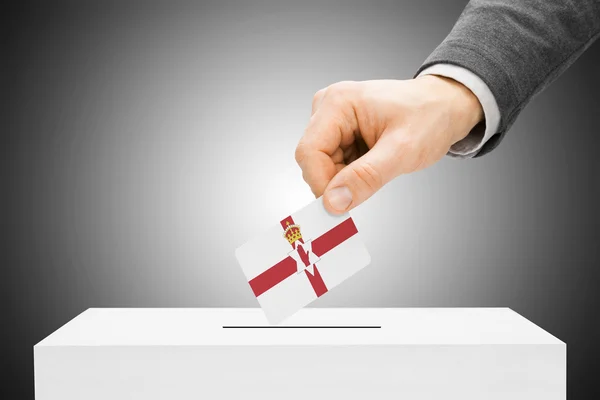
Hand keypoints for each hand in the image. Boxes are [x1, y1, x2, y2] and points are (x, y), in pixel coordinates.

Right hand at [295, 76, 483, 213]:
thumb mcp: (402, 151)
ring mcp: (332, 119)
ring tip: (378, 167)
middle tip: (370, 185)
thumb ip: (366, 177)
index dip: (321, 183)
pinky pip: (332, 164)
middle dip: (337, 181)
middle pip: (313, 160)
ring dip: (345, 178)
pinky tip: (372, 164)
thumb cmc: (430, 117)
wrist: (445, 106)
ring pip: (322, 166)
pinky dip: (350, 174)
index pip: (309, 152)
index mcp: (338, 102)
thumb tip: (333, 202)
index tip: (341, 206)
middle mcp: (328, 107)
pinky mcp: (338, 131)